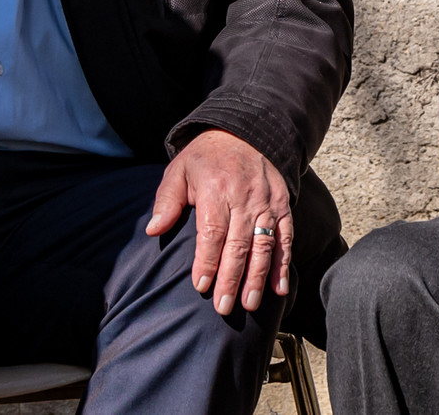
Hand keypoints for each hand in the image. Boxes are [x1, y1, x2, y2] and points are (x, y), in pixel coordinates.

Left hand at [145, 129, 291, 315]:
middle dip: (231, 278)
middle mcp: (244, 197)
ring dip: (258, 278)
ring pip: (264, 245)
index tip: (201, 286)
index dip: (207, 260)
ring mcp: (266, 202)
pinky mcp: (282, 206)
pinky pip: (286, 238)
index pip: (212, 231)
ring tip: (250, 304)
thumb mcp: (179, 170)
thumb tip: (153, 230)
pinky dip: (283, 265)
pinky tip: (279, 289)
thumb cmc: (205, 157)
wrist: (245, 131)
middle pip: (238, 244)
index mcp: (216, 189)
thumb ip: (166, 201)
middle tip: (223, 307)